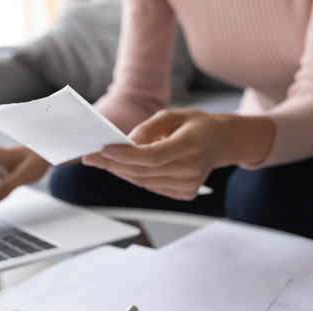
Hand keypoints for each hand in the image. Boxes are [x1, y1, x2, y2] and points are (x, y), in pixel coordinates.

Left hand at [80, 109, 231, 199]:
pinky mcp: (185, 193)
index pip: (152, 156)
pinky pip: (152, 186)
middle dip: (113, 164)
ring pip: (144, 182)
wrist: (222, 143)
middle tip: (90, 157)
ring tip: (102, 161)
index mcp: (191, 145)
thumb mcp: (174, 114)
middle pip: (143, 171)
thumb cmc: (196, 125)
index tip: (103, 150)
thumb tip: (127, 142)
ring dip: (121, 172)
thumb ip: (149, 127)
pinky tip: (124, 168)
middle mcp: (192, 169)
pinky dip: (135, 177)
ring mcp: (189, 185)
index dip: (125, 155)